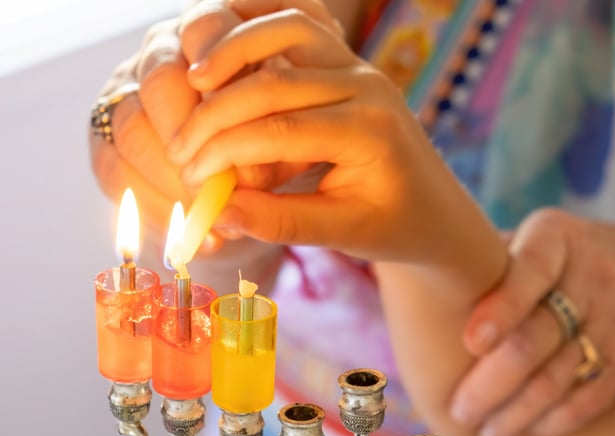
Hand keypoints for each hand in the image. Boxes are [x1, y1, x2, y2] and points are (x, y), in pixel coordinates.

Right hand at [167, 1, 503, 274]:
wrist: (435, 208)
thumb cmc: (392, 226)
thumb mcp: (342, 235)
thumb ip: (280, 223)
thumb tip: (217, 212)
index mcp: (369, 133)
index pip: (278, 130)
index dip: (223, 150)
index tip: (188, 175)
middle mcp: (366, 86)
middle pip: (272, 81)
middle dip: (214, 113)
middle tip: (179, 147)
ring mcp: (357, 63)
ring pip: (286, 27)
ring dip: (232, 46)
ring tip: (193, 79)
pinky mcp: (344, 56)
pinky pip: (298, 18)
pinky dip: (257, 22)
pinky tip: (224, 47)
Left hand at [450, 208, 614, 435]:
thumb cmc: (572, 260)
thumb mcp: (545, 238)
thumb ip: (494, 257)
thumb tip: (411, 278)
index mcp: (557, 236)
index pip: (528, 271)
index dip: (501, 308)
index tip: (470, 342)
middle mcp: (592, 271)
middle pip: (535, 338)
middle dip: (490, 384)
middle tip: (458, 411)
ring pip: (558, 376)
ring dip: (516, 413)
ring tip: (485, 432)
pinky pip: (591, 396)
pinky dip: (555, 420)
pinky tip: (528, 431)